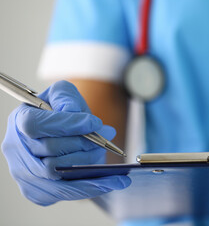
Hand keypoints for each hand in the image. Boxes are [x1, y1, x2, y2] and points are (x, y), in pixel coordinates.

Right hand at [1, 81, 130, 205]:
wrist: (61, 133)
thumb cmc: (61, 112)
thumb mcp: (63, 94)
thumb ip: (66, 97)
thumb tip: (72, 110)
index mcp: (19, 121)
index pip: (36, 125)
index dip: (67, 124)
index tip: (95, 122)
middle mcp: (16, 149)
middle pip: (51, 151)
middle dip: (84, 144)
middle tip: (107, 136)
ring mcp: (24, 173)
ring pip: (58, 174)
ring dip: (89, 163)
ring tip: (110, 154)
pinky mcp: (38, 191)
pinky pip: (66, 193)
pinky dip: (93, 187)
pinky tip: (115, 181)